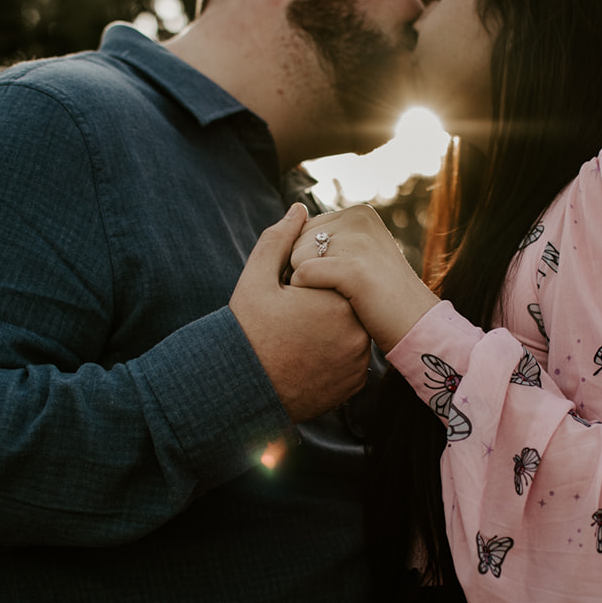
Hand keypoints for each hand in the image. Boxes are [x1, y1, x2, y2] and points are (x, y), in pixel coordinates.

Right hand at [229, 204, 371, 420]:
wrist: (242, 393)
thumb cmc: (246, 333)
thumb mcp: (256, 280)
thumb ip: (279, 240)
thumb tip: (299, 209)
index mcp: (338, 301)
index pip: (335, 276)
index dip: (308, 283)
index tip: (288, 299)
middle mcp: (358, 332)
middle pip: (346, 303)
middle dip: (323, 305)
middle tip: (291, 321)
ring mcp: (359, 362)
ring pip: (351, 331)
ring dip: (331, 330)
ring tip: (297, 341)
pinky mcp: (355, 384)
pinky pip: (350, 359)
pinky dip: (333, 355)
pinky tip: (305, 359)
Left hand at [289, 205, 438, 352]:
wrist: (416, 325)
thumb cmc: (381, 296)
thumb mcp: (360, 254)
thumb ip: (330, 236)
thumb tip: (292, 215)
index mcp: (359, 213)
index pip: (303, 229)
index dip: (305, 259)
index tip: (331, 280)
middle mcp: (358, 219)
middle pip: (296, 241)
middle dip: (302, 270)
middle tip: (331, 293)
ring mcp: (358, 242)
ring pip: (295, 257)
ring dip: (305, 286)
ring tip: (335, 298)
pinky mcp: (354, 268)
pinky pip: (302, 275)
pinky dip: (306, 295)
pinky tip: (326, 306)